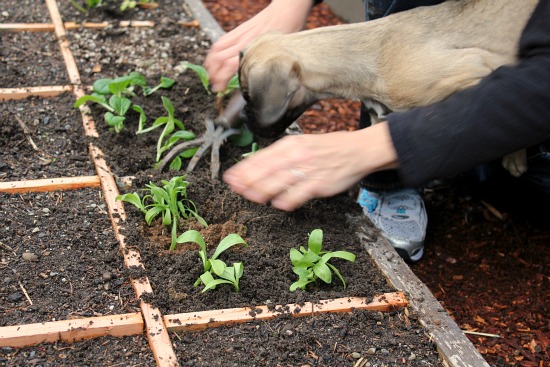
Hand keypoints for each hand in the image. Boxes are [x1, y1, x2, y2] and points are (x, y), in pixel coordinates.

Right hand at [204, 0, 312, 92]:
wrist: (285, 10)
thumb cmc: (287, 31)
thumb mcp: (282, 54)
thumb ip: (270, 67)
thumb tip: (264, 84)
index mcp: (254, 49)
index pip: (230, 66)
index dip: (221, 79)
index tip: (219, 88)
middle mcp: (243, 41)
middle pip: (219, 58)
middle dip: (213, 73)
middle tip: (214, 84)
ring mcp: (239, 34)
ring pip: (217, 49)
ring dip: (210, 63)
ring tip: (210, 74)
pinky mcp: (238, 30)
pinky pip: (221, 41)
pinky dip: (214, 51)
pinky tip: (214, 59)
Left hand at [223, 123, 398, 210]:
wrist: (357, 150)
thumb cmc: (327, 148)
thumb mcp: (302, 144)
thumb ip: (281, 155)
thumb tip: (257, 166)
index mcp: (290, 145)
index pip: (261, 157)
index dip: (244, 169)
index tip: (230, 178)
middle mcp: (296, 155)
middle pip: (266, 170)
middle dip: (248, 181)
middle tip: (236, 189)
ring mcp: (308, 170)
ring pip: (278, 182)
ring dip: (262, 191)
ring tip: (251, 197)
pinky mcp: (319, 184)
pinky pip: (298, 194)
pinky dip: (286, 200)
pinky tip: (277, 204)